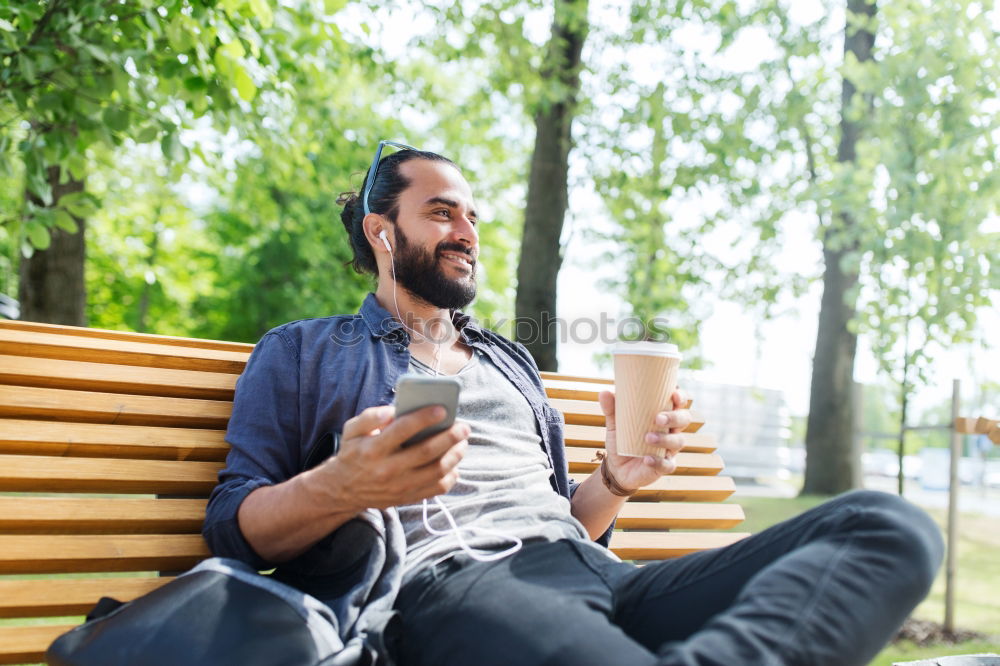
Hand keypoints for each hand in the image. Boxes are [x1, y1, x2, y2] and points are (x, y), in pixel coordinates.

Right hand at [315, 404, 468, 511]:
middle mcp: (387, 469)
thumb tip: (393, 410)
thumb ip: (370, 417)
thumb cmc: (353, 453)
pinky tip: (454, 463)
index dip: (423, 418)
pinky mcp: (407, 497)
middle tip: (463, 427)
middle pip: (426, 452)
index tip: (442, 409)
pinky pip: (436, 489)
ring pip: (436, 471)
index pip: (402, 430)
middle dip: (449, 437)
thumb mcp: (351, 431)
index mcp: (373, 449)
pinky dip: (451, 475)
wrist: (343, 489)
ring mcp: (399, 486)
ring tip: (463, 442)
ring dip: (455, 455)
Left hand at [597, 389, 690, 492]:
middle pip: (684, 419)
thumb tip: (604, 392)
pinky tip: (646, 459)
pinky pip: (668, 464)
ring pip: (678, 441)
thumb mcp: (615, 424)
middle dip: (674, 417)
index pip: (678, 403)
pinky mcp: (664, 466)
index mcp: (663, 415)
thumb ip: (611, 409)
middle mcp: (670, 430)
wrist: (617, 468)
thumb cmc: (622, 440)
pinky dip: (658, 461)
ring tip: (647, 438)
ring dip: (665, 439)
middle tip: (658, 418)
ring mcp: (669, 449)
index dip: (680, 397)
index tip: (674, 395)